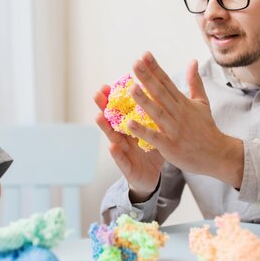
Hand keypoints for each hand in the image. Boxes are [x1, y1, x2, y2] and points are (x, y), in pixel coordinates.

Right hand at [94, 84, 164, 201]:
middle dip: (104, 107)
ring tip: (99, 115)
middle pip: (113, 120)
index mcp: (132, 127)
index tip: (110, 83)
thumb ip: (155, 114)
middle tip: (98, 93)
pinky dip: (117, 154)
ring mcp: (124, 152)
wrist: (152, 177)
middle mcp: (124, 137)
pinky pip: (122, 160)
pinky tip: (112, 146)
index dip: (115, 98)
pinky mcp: (128, 168)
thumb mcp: (155, 131)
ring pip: (113, 137)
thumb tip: (161, 91)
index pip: (122, 110)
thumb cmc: (152, 151)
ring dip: (105, 127)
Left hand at [126, 52, 243, 187]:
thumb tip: (193, 61)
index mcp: (183, 102)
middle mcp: (178, 113)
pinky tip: (129, 123)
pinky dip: (142, 131)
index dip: (155, 68)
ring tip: (131, 88)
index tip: (145, 55)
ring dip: (144, 100)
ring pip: (157, 113)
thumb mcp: (202, 102)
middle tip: (135, 63)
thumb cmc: (206, 128)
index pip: (167, 81)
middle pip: (161, 93)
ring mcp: (174, 129)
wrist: (217, 155)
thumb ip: (195, 82)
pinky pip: (154, 137)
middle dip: (148, 77)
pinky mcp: (170, 146)